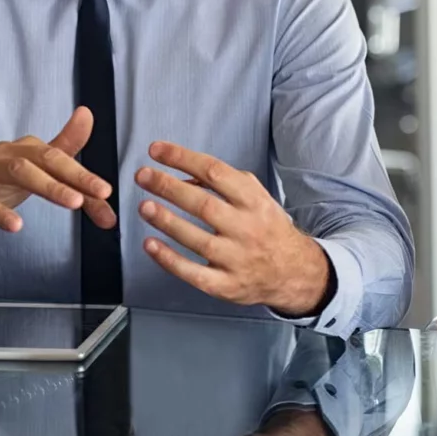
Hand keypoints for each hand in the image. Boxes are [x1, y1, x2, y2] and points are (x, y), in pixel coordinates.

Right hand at [0, 107, 113, 262]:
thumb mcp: (32, 175)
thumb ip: (66, 163)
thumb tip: (96, 143)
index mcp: (28, 149)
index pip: (63, 159)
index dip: (87, 176)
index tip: (108, 194)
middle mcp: (8, 153)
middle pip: (45, 158)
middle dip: (75, 175)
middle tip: (101, 193)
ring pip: (19, 171)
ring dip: (48, 186)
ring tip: (73, 203)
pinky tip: (16, 226)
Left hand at [135, 142, 331, 316]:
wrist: (293, 271)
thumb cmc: (267, 228)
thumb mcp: (256, 196)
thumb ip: (224, 183)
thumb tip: (184, 175)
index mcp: (253, 201)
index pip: (214, 172)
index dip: (182, 158)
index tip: (157, 150)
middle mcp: (246, 228)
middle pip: (202, 204)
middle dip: (167, 187)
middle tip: (143, 176)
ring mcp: (236, 259)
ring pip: (196, 239)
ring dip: (166, 221)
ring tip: (145, 207)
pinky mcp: (226, 285)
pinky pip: (193, 273)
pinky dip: (169, 260)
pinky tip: (150, 245)